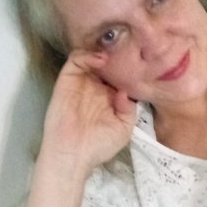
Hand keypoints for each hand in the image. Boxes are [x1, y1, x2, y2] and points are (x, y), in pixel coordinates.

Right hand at [40, 52, 136, 175]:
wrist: (73, 155)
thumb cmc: (99, 146)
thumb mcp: (123, 129)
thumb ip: (129, 109)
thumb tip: (126, 91)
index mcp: (109, 98)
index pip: (119, 76)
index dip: (128, 69)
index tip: (140, 64)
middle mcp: (95, 87)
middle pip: (106, 64)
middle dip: (116, 56)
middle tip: (127, 51)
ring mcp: (81, 83)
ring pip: (90, 58)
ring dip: (102, 53)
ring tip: (113, 55)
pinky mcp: (67, 81)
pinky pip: (75, 61)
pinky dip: (87, 55)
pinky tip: (101, 60)